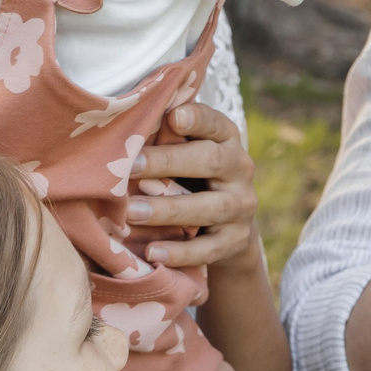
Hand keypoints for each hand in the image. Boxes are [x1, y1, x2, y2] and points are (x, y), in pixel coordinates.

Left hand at [126, 102, 260, 272]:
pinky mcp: (236, 240)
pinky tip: (152, 253)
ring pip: (210, 207)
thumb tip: (128, 127)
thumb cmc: (191, 174)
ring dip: (168, 210)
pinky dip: (180, 252)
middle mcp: (240, 168)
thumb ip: (168, 137)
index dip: (196, 119)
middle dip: (168, 162)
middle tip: (130, 168)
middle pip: (211, 161)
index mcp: (227, 139)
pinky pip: (209, 248)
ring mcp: (242, 206)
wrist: (226, 223)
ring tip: (131, 213)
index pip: (215, 123)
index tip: (173, 117)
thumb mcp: (187, 150)